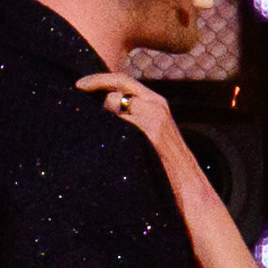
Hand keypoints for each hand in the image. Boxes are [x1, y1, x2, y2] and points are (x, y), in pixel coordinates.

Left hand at [74, 70, 199, 194]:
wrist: (190, 188)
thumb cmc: (165, 167)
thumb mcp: (151, 134)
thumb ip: (133, 118)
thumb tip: (104, 109)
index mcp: (156, 103)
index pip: (124, 80)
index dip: (99, 78)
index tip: (79, 84)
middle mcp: (157, 104)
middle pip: (119, 85)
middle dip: (96, 85)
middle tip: (77, 90)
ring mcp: (156, 117)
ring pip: (116, 101)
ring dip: (102, 114)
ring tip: (94, 129)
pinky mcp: (153, 132)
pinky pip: (121, 121)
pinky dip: (108, 127)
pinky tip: (102, 141)